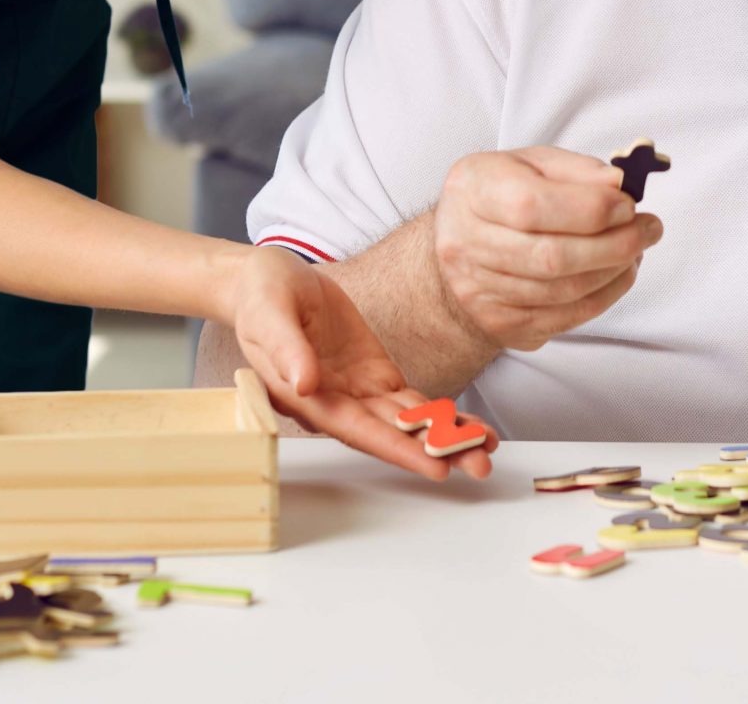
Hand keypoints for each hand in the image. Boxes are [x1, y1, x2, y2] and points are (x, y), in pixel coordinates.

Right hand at [220, 245, 498, 481]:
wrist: (267, 280)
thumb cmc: (260, 297)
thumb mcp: (269, 315)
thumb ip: (286, 349)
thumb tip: (304, 383)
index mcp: (309, 398)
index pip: (359, 431)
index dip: (398, 448)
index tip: (434, 465)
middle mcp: (337, 403)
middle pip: (393, 435)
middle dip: (436, 451)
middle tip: (479, 467)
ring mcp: (358, 390)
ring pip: (408, 422)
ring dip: (446, 437)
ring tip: (487, 449)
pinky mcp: (374, 373)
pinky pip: (411, 400)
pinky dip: (440, 413)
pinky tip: (468, 425)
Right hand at [431, 146, 661, 351]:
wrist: (458, 246)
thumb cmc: (501, 197)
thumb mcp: (531, 164)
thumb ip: (576, 170)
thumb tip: (620, 185)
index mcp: (473, 190)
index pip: (532, 206)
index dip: (590, 209)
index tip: (628, 205)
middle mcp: (465, 243)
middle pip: (551, 257)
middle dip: (615, 245)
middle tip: (650, 229)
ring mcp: (480, 291)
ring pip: (563, 292)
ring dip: (614, 272)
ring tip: (637, 249)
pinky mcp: (501, 324)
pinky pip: (564, 318)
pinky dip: (604, 297)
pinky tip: (619, 274)